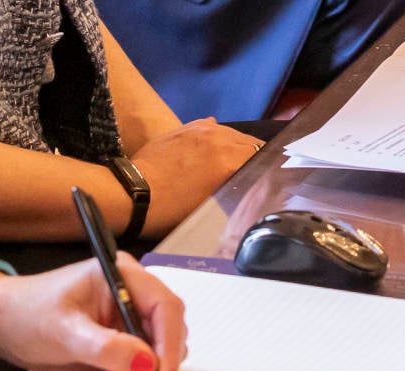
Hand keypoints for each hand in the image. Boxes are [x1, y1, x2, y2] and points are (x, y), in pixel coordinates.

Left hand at [0, 253, 186, 370]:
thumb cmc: (25, 314)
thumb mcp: (64, 332)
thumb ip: (107, 348)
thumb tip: (149, 365)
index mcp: (125, 277)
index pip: (165, 308)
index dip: (171, 343)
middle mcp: (133, 295)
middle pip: (167, 332)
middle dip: (154, 367)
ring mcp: (127, 319)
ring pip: (155, 354)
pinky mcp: (120, 340)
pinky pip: (137, 366)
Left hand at [130, 118, 261, 236]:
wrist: (133, 194)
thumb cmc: (173, 210)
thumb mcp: (212, 206)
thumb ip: (237, 190)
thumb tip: (255, 182)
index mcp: (229, 160)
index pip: (263, 157)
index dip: (270, 169)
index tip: (271, 178)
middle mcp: (218, 139)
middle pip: (250, 142)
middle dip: (256, 156)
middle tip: (256, 172)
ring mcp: (200, 130)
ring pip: (231, 133)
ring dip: (237, 145)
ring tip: (236, 160)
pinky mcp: (184, 128)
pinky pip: (211, 126)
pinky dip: (218, 136)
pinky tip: (217, 145)